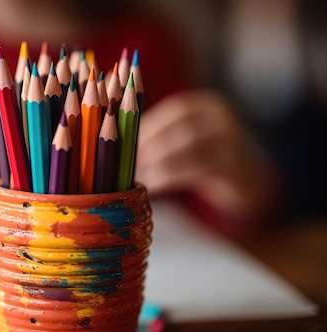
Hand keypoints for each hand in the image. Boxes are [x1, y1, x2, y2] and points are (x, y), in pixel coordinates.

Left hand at [135, 90, 274, 222]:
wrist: (250, 180)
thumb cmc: (206, 157)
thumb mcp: (188, 140)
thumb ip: (162, 137)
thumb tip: (122, 146)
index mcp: (206, 105)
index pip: (175, 109)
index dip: (149, 126)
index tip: (128, 143)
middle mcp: (222, 119)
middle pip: (183, 127)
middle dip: (152, 145)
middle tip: (131, 162)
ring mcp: (232, 142)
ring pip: (190, 147)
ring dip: (159, 162)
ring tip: (141, 175)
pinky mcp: (234, 167)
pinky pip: (198, 169)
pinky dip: (171, 177)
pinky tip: (154, 185)